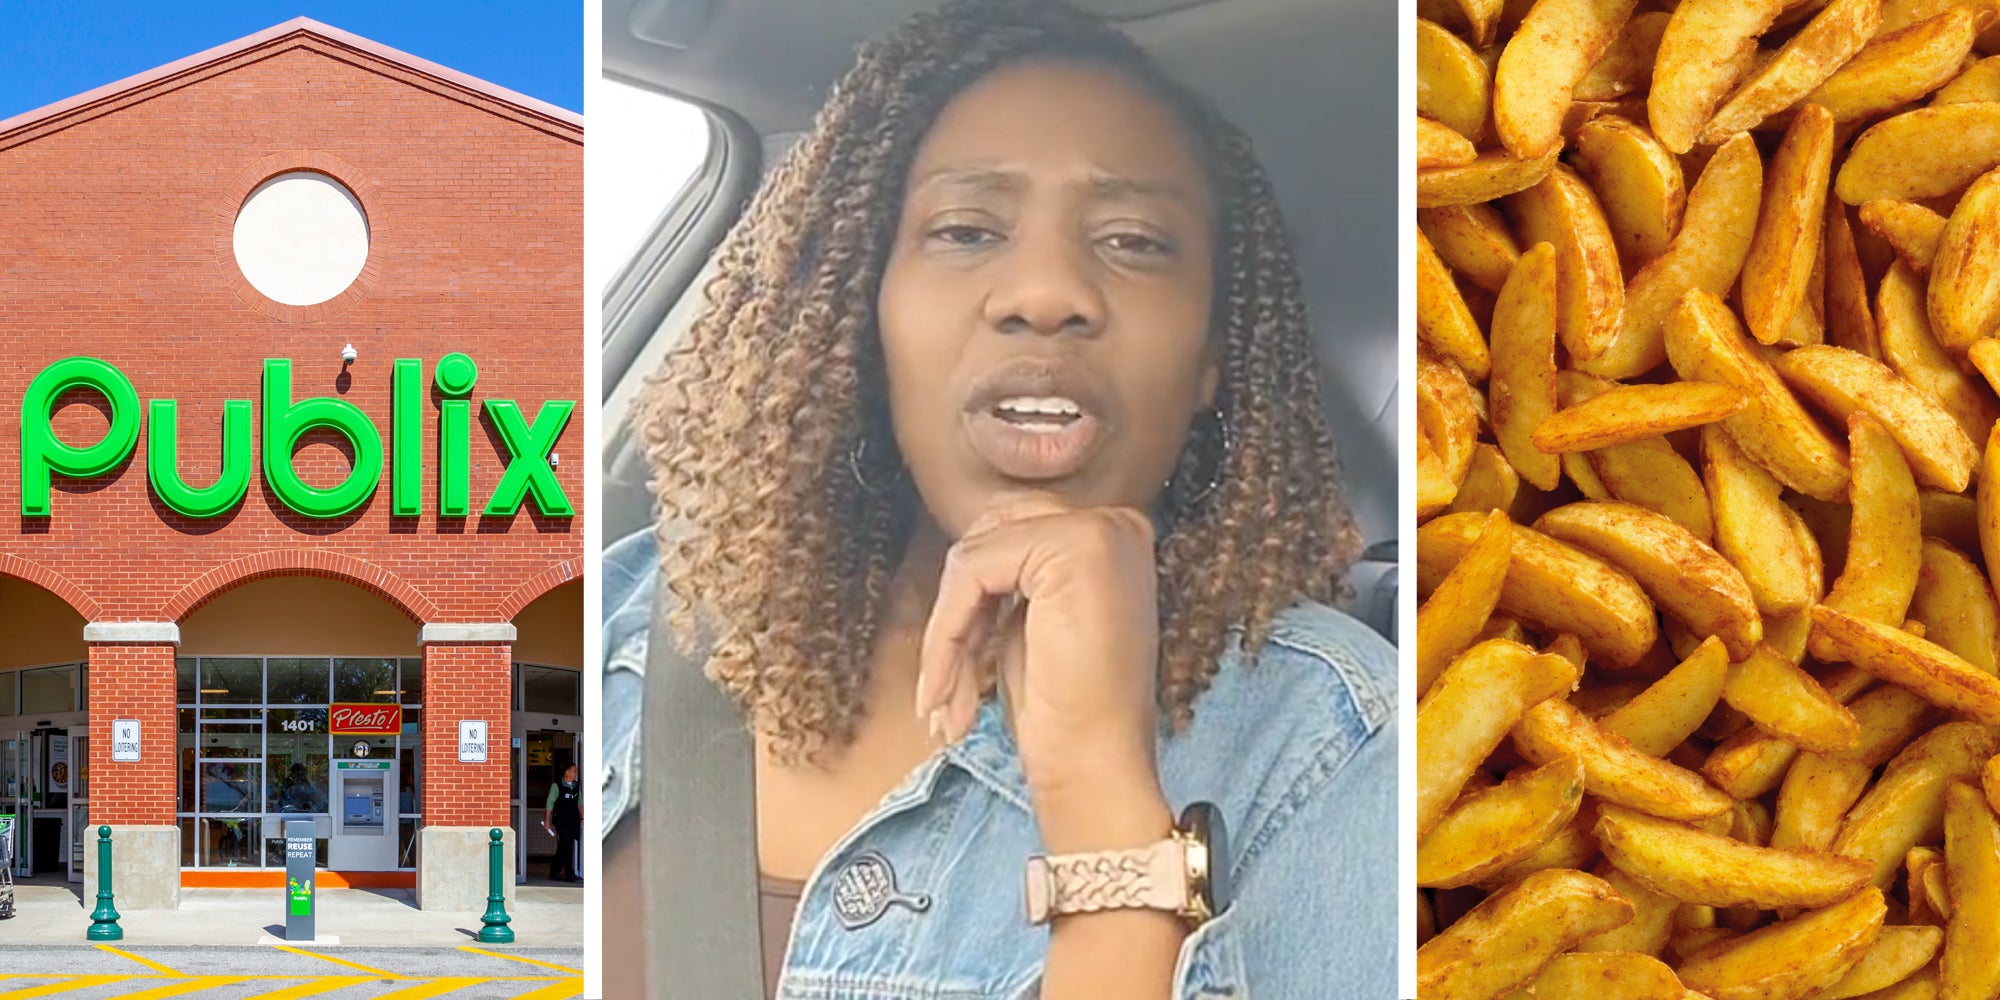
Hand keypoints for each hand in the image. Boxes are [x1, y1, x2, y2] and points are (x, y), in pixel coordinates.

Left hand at [915, 490, 1171, 849]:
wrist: (1097, 765)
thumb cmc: (1065, 709)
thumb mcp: (1030, 622)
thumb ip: (1007, 575)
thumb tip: (961, 551)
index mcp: (1112, 538)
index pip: (1009, 534)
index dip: (972, 600)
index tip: (954, 669)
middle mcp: (1116, 523)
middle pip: (988, 537)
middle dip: (956, 613)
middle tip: (944, 688)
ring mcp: (1100, 530)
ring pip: (974, 556)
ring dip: (946, 634)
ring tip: (946, 701)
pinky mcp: (1075, 548)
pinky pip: (972, 572)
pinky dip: (946, 634)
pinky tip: (946, 690)